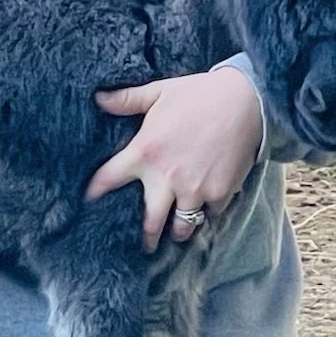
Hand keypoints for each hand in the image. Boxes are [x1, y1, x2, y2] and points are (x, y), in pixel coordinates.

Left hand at [85, 62, 263, 251]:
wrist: (247, 100)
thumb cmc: (200, 93)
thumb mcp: (159, 91)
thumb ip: (127, 100)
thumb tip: (98, 99)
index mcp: (145, 152)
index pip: (109, 178)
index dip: (96, 191)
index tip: (88, 202)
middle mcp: (166, 177)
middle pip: (150, 222)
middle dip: (146, 237)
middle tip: (145, 245)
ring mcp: (194, 189)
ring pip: (182, 226)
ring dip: (178, 231)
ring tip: (176, 234)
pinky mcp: (219, 193)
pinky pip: (211, 214)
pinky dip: (209, 213)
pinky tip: (207, 212)